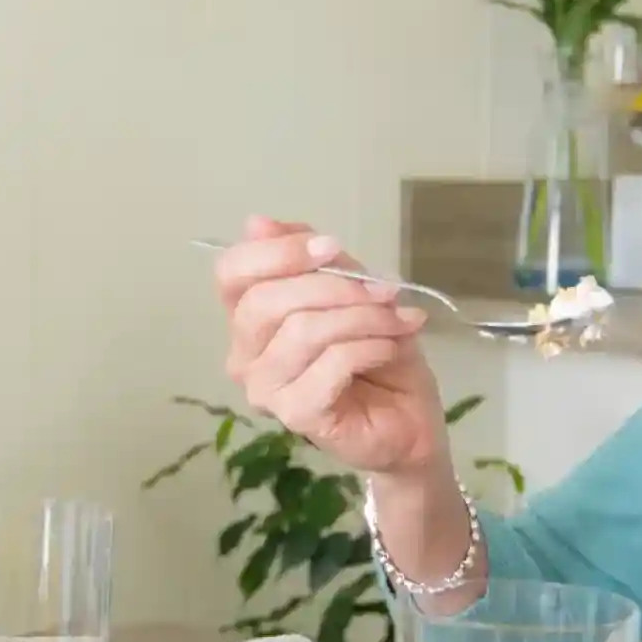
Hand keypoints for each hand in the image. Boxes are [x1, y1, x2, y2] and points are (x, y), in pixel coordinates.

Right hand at [215, 216, 446, 477]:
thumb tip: (257, 223)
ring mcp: (265, 390)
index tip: (330, 246)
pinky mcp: (296, 416)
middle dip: (333, 286)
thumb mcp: (354, 291)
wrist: (410, 419)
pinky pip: (331, 364)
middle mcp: (245, 356)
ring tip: (396, 320)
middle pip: (264, 301)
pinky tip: (390, 349)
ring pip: (303, 330)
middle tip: (383, 290)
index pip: (231, 273)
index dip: (277, 252)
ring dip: (362, 317)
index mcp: (251, 319)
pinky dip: (370, 346)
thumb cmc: (377, 355)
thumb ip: (314, 260)